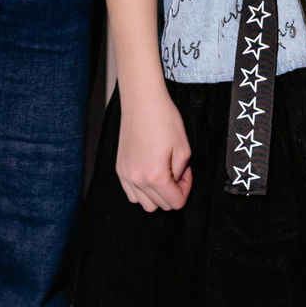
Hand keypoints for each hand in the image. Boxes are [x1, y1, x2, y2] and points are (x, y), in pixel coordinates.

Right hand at [115, 86, 193, 212]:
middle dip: (173, 192)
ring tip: (163, 174)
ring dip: (157, 195)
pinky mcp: (119, 169)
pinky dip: (142, 191)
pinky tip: (149, 175)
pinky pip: (131, 194)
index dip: (186, 190)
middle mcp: (137, 179)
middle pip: (160, 205)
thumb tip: (176, 182)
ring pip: (145, 204)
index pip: (176, 203)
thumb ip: (181, 173)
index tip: (186, 173)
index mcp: (156, 176)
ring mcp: (126, 175)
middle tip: (177, 171)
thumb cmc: (164, 119)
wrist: (142, 101)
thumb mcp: (183, 148)